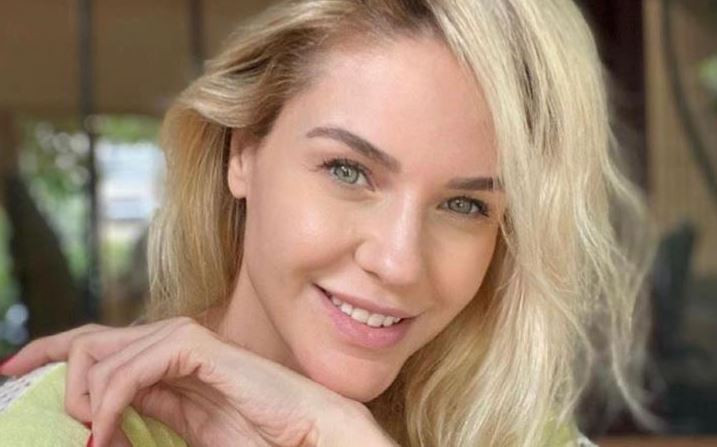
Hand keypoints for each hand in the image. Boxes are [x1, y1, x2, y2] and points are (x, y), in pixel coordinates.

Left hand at [0, 317, 396, 446]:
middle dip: (52, 366)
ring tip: (91, 437)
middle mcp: (171, 344)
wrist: (310, 431)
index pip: (98, 345)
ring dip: (84, 398)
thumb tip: (102, 418)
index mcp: (168, 363)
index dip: (51, 351)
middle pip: (91, 339)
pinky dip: (111, 399)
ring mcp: (186, 342)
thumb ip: (150, 412)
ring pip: (104, 351)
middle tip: (53, 415)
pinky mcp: (200, 348)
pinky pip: (136, 365)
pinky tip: (107, 432)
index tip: (13, 369)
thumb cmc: (260, 433)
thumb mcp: (188, 428)